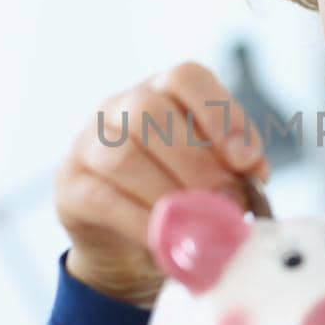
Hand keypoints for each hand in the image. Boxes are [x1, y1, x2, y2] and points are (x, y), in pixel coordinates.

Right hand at [55, 62, 268, 305]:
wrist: (126, 246)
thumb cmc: (176, 198)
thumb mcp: (209, 176)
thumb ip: (233, 169)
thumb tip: (255, 173)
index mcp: (160, 92)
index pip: (186, 78)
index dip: (221, 115)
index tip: (247, 160)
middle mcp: (119, 107)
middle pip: (150, 112)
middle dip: (196, 161)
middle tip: (226, 201)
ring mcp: (88, 143)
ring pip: (123, 154)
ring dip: (168, 192)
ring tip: (199, 223)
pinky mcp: (70, 187)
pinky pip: (103, 198)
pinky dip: (141, 220)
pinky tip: (166, 238)